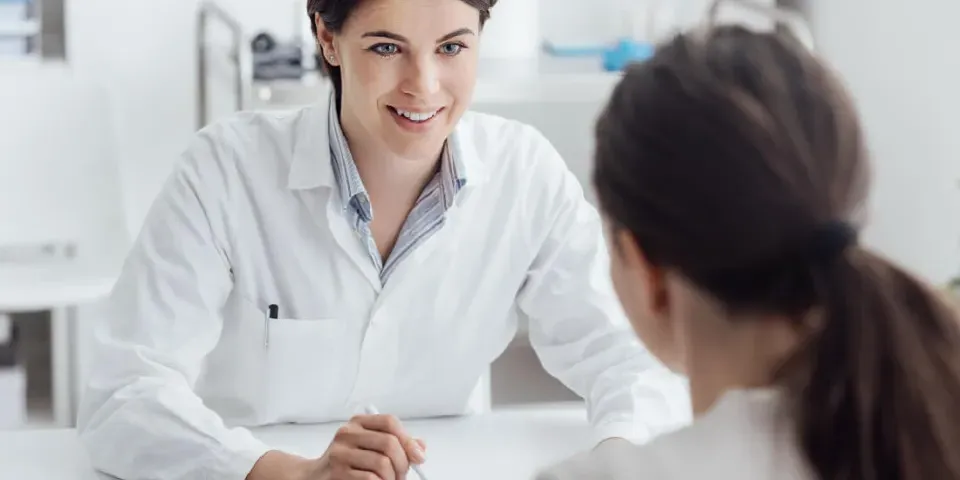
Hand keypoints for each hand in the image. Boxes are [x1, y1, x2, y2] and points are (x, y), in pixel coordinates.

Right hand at [312, 413, 426, 479]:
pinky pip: (370, 479)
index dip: (408, 440)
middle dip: (403, 464)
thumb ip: (395, 444)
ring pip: (382, 463)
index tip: (419, 458)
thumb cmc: (347, 464)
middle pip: (389, 443)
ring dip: (392, 478)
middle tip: (403, 476)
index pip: (389, 422)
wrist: (314, 478)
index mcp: (357, 424)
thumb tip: (420, 448)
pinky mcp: (336, 473)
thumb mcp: (369, 448)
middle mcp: (346, 434)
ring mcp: (339, 454)